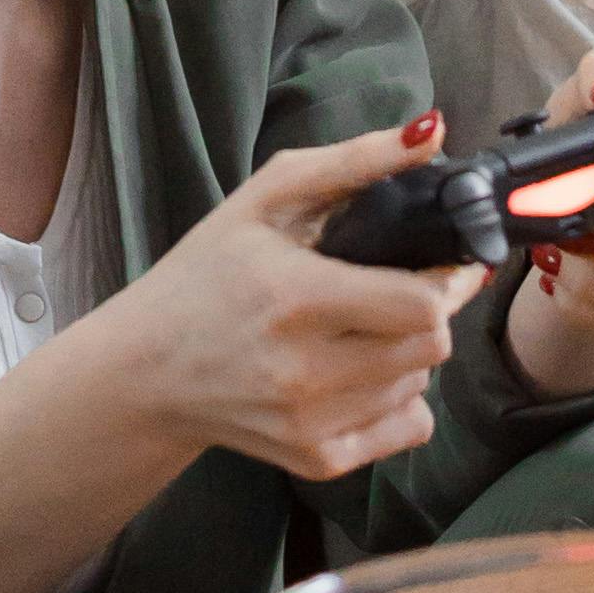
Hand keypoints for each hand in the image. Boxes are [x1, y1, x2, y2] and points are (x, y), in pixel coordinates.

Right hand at [111, 123, 477, 487]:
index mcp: (295, 297)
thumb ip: (354, 162)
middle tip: (398, 288)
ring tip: (363, 328)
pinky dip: (398, 398)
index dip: (446, 278)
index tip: (442, 260)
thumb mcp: (263, 199)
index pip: (422, 305)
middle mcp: (306, 371)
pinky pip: (407, 428)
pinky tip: (356, 371)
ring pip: (422, 384)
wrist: (147, 371)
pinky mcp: (318, 461)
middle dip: (428, 310)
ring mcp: (312, 424)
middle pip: (432, 346)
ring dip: (409, 352)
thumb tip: (433, 131)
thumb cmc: (205, 274)